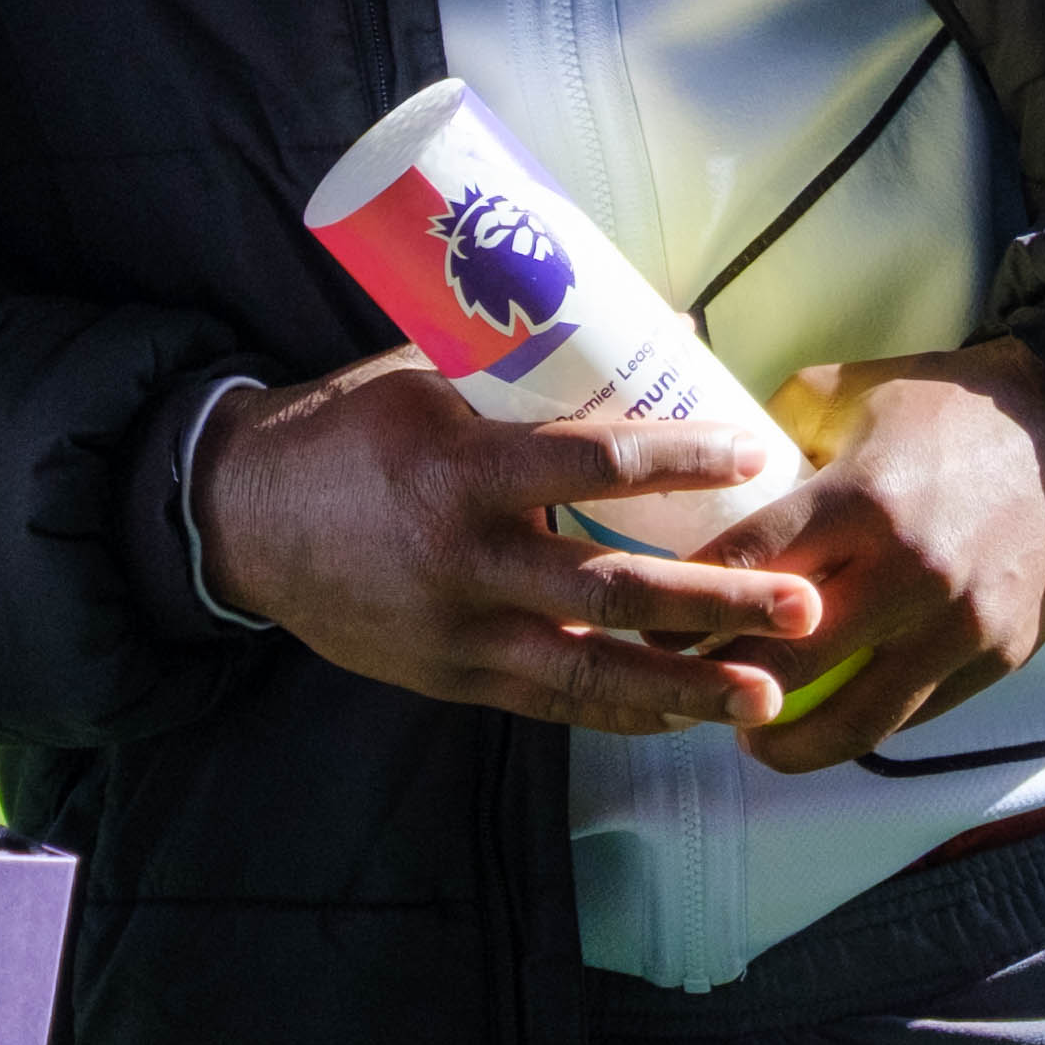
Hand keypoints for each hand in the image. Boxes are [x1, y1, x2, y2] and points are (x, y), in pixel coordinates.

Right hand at [194, 349, 828, 734]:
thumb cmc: (345, 431)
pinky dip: (622, 710)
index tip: (757, 453)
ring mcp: (457, 631)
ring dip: (686, 684)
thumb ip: (530, 369)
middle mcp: (465, 560)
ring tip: (767, 693)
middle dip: (718, 602)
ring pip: (590, 670)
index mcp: (460, 469)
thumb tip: (663, 330)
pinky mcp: (448, 679)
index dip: (681, 460)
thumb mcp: (425, 377)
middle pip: (614, 589)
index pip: (592, 466)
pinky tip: (684, 713)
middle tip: (804, 601)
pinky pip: (550, 703)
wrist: (240, 519)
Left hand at [703, 342, 1044, 773]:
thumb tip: (703, 466)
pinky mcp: (997, 657)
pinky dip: (861, 728)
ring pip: (851, 717)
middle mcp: (908, 570)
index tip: (645, 620)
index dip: (683, 605)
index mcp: (861, 497)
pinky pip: (912, 716)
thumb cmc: (950, 406)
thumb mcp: (853, 390)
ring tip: (749, 736)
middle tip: (680, 688)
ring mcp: (957, 624)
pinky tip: (824, 724)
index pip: (745, 567)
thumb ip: (775, 427)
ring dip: (786, 739)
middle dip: (720, 683)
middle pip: (785, 658)